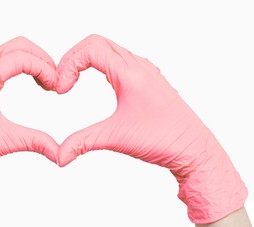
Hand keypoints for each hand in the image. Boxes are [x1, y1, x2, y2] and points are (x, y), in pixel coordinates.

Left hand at [0, 37, 58, 226]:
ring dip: (30, 62)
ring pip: (8, 52)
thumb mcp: (2, 142)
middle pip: (17, 46)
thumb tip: (60, 153)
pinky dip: (18, 67)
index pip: (22, 58)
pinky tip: (27, 83)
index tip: (57, 87)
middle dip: (41, 59)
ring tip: (44, 82)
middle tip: (54, 80)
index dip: (45, 69)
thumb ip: (35, 142)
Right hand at [56, 34, 246, 223]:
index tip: (62, 89)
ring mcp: (144, 71)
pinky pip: (119, 60)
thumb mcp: (116, 138)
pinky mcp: (147, 80)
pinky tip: (96, 83)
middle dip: (72, 59)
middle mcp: (138, 65)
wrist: (194, 149)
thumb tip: (59, 156)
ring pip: (108, 49)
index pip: (89, 49)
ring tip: (73, 82)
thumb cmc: (163, 139)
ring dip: (86, 60)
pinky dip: (100, 65)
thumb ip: (83, 142)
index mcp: (130, 72)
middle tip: (62, 83)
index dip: (68, 65)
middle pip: (95, 43)